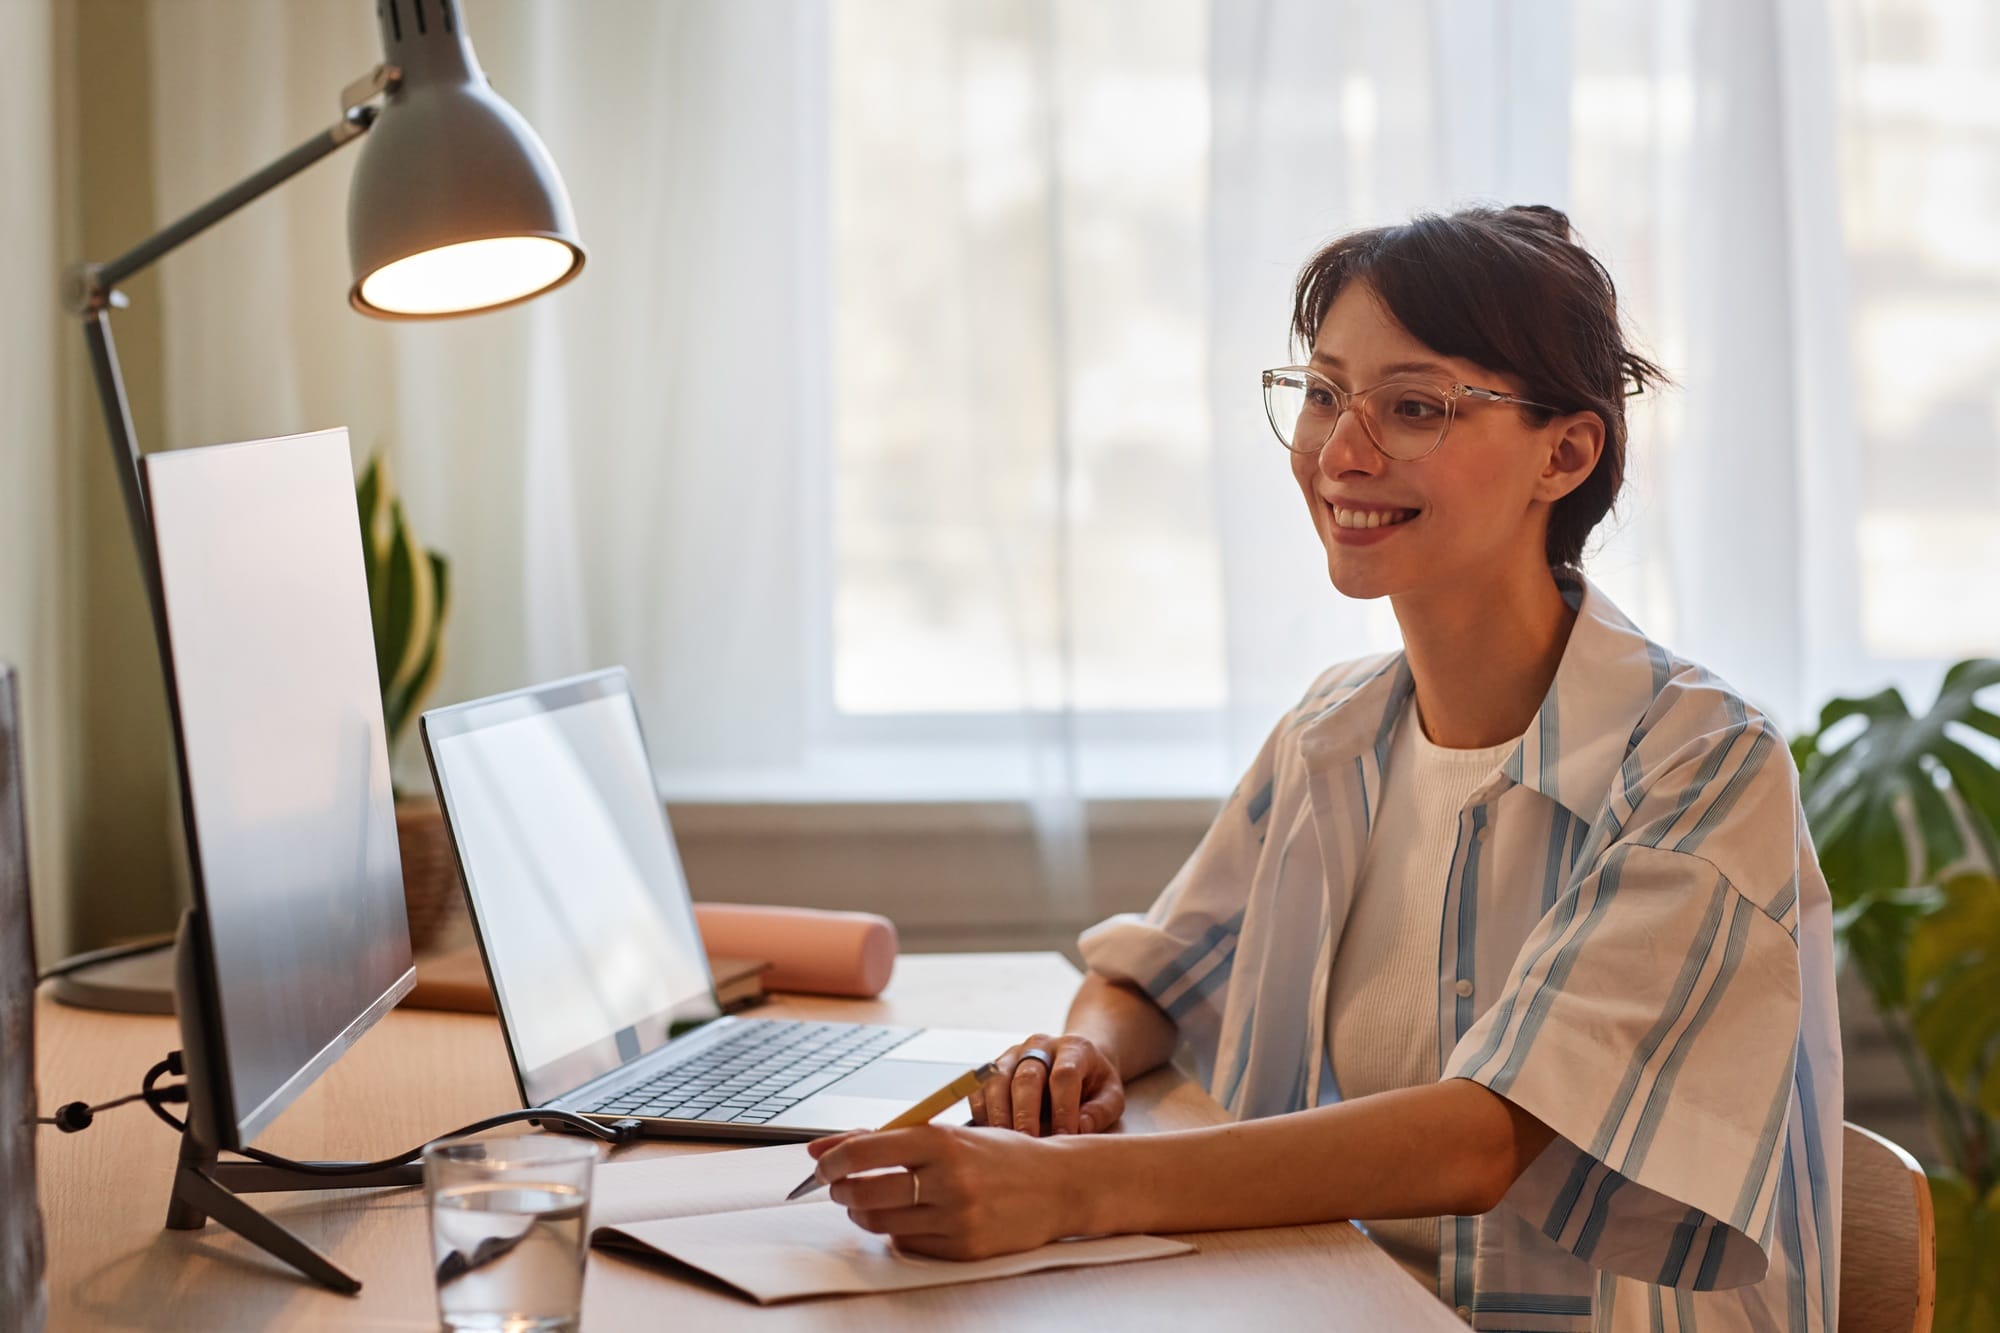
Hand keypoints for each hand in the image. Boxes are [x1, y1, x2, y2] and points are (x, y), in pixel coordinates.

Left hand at [806, 1124, 1086, 1259]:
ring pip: (881, 1223)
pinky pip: (908, 1245)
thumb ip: (885, 1139)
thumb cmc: (999, 1155)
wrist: (1057, 1185)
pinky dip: (898, 1233)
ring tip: (873, 1200)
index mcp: (942, 1140)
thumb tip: (821, 1147)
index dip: (832, 1161)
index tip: (822, 1165)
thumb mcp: (947, 1134)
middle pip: (864, 1192)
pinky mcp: (964, 1248)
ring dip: (865, 1213)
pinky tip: (910, 1218)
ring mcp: (957, 1217)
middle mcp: (948, 1179)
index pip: (863, 1152)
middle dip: (842, 1191)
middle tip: (841, 1186)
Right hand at [968, 1033, 1124, 1136]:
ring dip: (999, 1115)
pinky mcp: (993, 1068)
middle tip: (1029, 1144)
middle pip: (1027, 1077)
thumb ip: (1100, 1111)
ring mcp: (1013, 1054)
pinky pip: (979, 1088)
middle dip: (1026, 1114)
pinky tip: (990, 1135)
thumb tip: (1079, 1129)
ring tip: (1006, 1144)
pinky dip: (982, 1112)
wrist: (1074, 1060)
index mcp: (1074, 1048)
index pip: (1064, 1076)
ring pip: (997, 1080)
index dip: (1063, 1108)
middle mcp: (1039, 1045)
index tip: (1064, 1137)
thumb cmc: (1093, 1084)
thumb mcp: (1111, 1095)